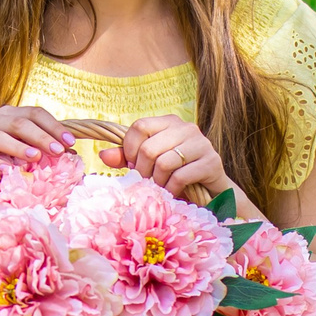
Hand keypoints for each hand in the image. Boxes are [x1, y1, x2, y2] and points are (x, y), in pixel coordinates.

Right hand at [0, 105, 73, 174]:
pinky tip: (5, 170)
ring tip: (35, 157)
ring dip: (18, 146)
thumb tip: (68, 153)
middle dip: (41, 137)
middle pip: (19, 123)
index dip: (53, 126)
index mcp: (9, 115)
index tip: (70, 142)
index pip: (34, 113)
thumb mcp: (12, 143)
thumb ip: (34, 144)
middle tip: (57, 151)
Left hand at [103, 114, 230, 203]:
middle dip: (142, 171)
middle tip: (146, 183)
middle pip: (149, 148)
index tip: (133, 165)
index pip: (139, 126)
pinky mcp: (211, 162)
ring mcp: (201, 143)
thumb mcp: (149, 164)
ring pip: (164, 163)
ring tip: (159, 189)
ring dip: (157, 183)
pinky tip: (172, 193)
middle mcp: (186, 128)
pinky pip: (180, 177)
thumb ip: (127, 158)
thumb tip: (103, 155)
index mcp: (169, 122)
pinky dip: (171, 189)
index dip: (130, 149)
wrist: (211, 190)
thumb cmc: (176, 174)